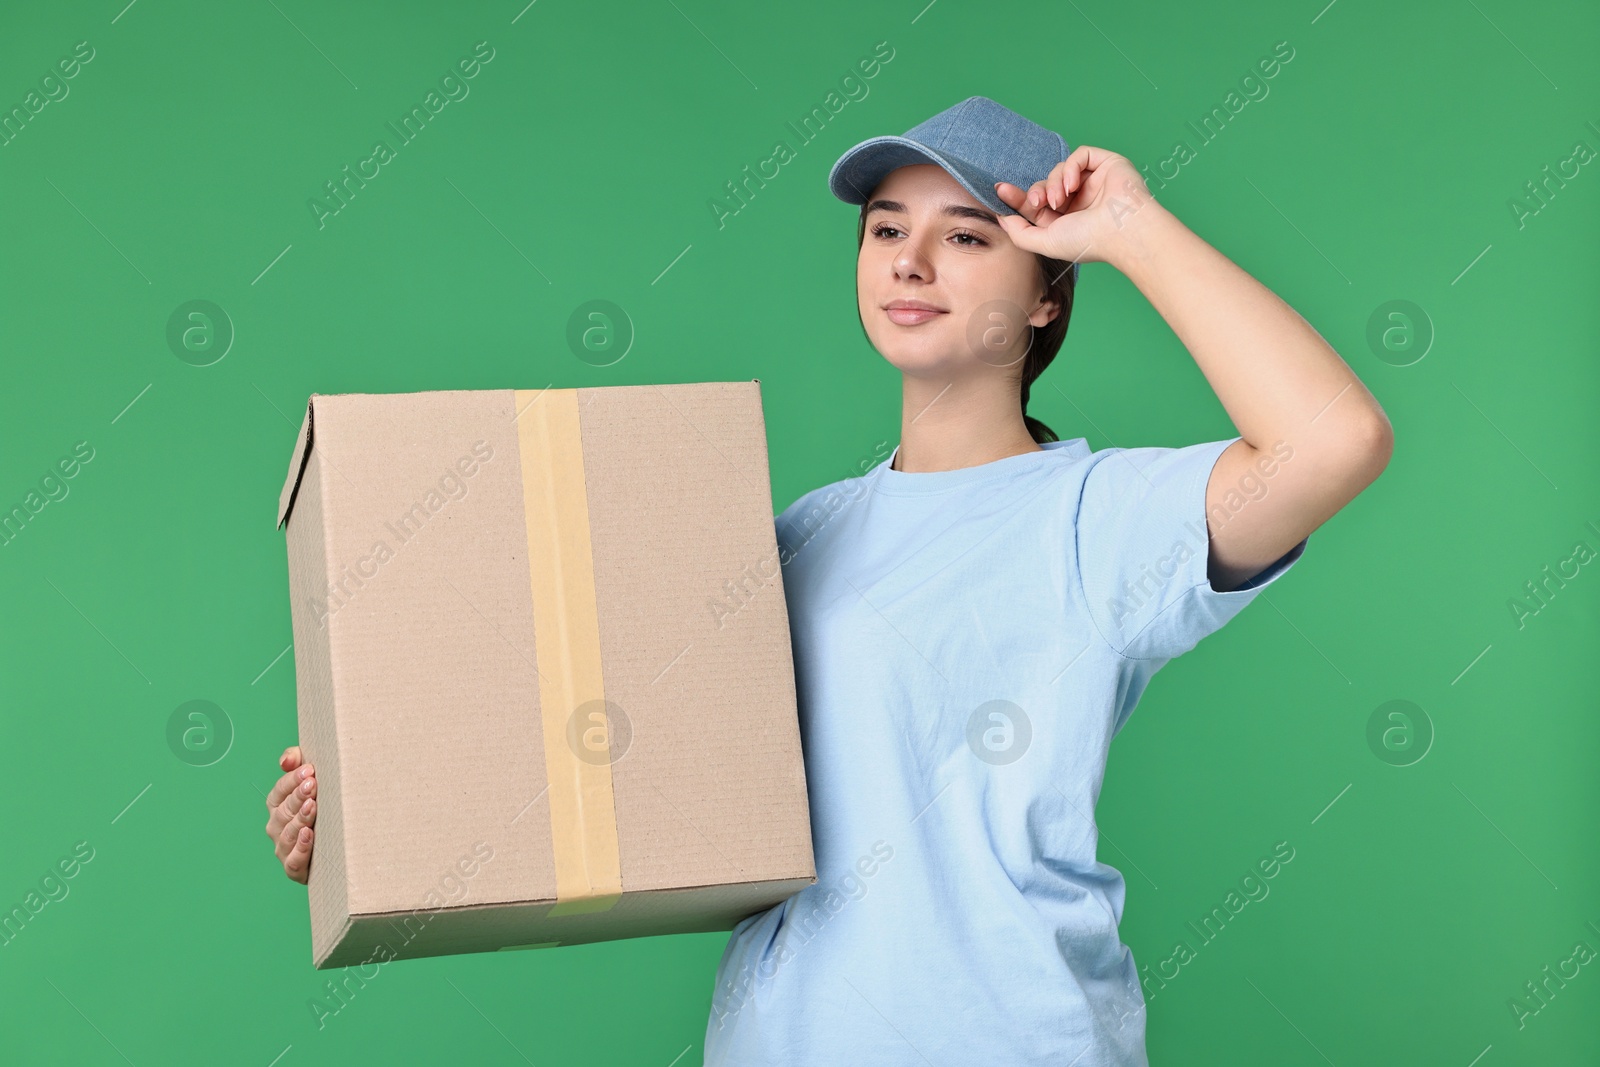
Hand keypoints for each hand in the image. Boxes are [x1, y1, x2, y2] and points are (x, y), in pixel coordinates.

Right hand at [265, 745, 316, 884]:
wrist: (339, 848)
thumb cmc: (324, 808)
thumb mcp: (310, 781)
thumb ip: (296, 762)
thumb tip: (288, 759)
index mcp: (278, 807)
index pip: (278, 792)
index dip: (291, 780)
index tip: (310, 770)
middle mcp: (277, 827)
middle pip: (283, 810)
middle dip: (297, 796)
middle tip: (313, 785)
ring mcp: (284, 849)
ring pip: (288, 834)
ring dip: (300, 819)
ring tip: (313, 806)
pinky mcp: (295, 868)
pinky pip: (293, 861)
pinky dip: (300, 848)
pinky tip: (309, 835)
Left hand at [993, 145, 1160, 269]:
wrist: (1122, 230)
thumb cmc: (1089, 241)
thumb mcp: (1044, 242)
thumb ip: (1020, 233)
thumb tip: (1002, 218)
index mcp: (1067, 220)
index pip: (1036, 204)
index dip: (1017, 198)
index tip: (999, 190)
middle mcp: (1079, 201)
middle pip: (1044, 185)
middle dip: (1035, 193)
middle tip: (1038, 202)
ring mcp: (1092, 182)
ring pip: (1060, 170)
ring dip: (1053, 183)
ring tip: (1061, 200)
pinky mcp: (1105, 164)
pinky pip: (1079, 155)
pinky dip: (1071, 167)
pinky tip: (1073, 185)